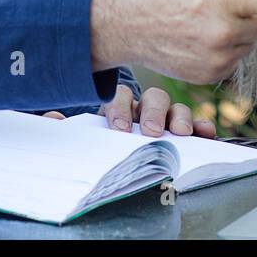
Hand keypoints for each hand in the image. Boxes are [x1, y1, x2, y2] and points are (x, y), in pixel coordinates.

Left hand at [41, 85, 217, 137]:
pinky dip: (201, 128)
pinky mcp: (184, 135)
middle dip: (151, 112)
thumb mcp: (81, 136)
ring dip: (178, 117)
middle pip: (152, 97)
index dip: (119, 108)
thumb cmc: (101, 142)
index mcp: (119, 107)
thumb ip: (66, 127)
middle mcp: (144, 109)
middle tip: (150, 130)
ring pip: (175, 109)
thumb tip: (51, 117)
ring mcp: (166, 120)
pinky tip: (205, 133)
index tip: (118, 126)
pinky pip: (196, 127)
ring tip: (178, 132)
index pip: (120, 96)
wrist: (116, 160)